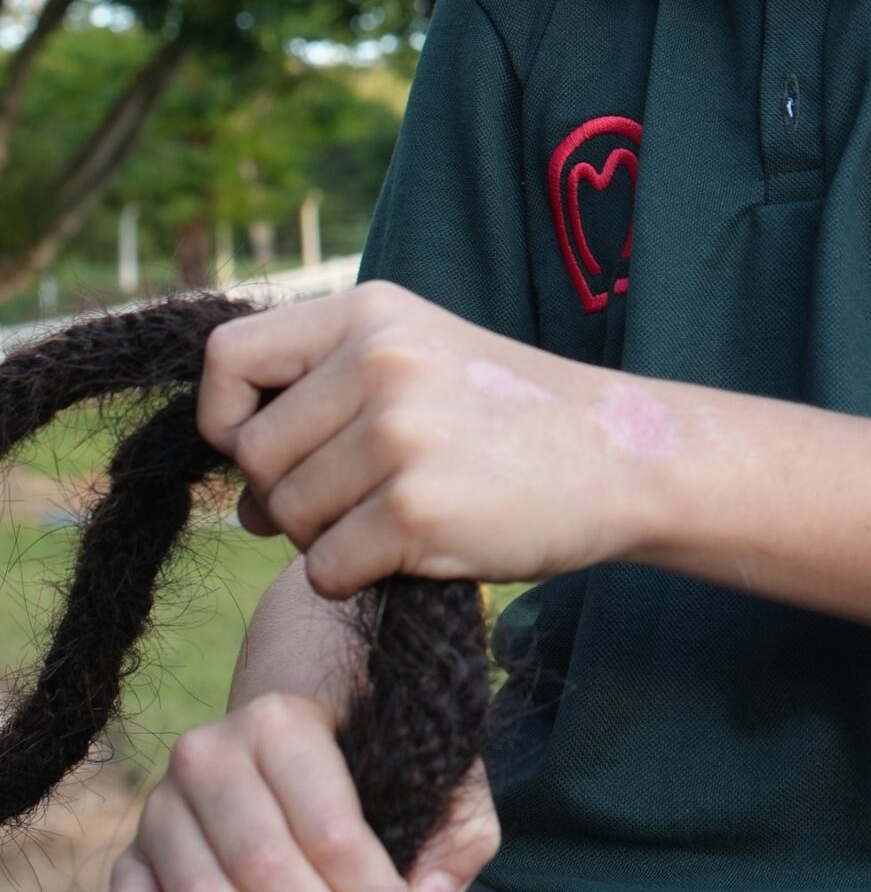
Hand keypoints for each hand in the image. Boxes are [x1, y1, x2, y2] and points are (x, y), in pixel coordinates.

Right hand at [97, 696, 499, 891]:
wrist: (283, 742)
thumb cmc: (370, 767)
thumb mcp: (438, 777)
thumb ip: (458, 831)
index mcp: (281, 721)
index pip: (325, 824)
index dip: (367, 889)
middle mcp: (208, 757)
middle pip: (262, 868)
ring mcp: (159, 811)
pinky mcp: (128, 863)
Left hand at [198, 282, 626, 597]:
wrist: (622, 456)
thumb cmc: (511, 416)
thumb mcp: (422, 356)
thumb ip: (326, 396)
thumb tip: (241, 497)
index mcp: (371, 314)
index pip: (227, 360)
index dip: (227, 418)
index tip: (269, 449)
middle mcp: (379, 362)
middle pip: (255, 457)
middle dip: (290, 495)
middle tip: (360, 499)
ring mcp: (399, 436)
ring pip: (288, 519)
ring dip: (328, 538)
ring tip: (401, 514)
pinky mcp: (417, 512)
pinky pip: (326, 570)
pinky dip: (359, 577)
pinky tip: (419, 548)